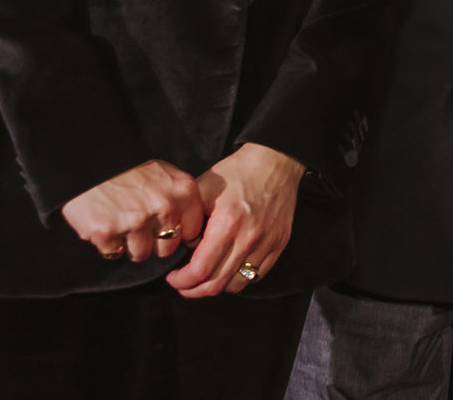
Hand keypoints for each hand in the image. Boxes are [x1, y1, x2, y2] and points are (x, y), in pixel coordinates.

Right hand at [61, 159, 203, 262]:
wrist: (90, 160)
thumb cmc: (129, 170)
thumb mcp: (164, 174)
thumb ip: (179, 199)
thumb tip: (190, 232)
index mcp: (183, 191)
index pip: (191, 232)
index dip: (176, 233)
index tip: (163, 227)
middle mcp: (164, 207)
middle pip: (167, 249)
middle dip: (153, 243)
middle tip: (138, 225)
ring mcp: (136, 221)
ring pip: (141, 254)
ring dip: (130, 244)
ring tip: (120, 221)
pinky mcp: (108, 232)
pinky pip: (114, 252)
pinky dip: (108, 243)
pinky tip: (105, 222)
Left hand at [165, 143, 305, 297]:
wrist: (275, 162)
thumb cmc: (237, 173)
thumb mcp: (204, 188)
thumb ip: (188, 219)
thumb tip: (181, 245)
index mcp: (227, 224)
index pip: (201, 270)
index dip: (182, 281)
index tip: (173, 277)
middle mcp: (249, 238)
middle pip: (217, 284)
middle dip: (193, 290)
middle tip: (183, 284)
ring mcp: (267, 243)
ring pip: (237, 285)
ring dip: (216, 287)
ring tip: (205, 279)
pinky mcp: (279, 244)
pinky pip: (256, 275)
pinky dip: (239, 279)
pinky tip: (228, 269)